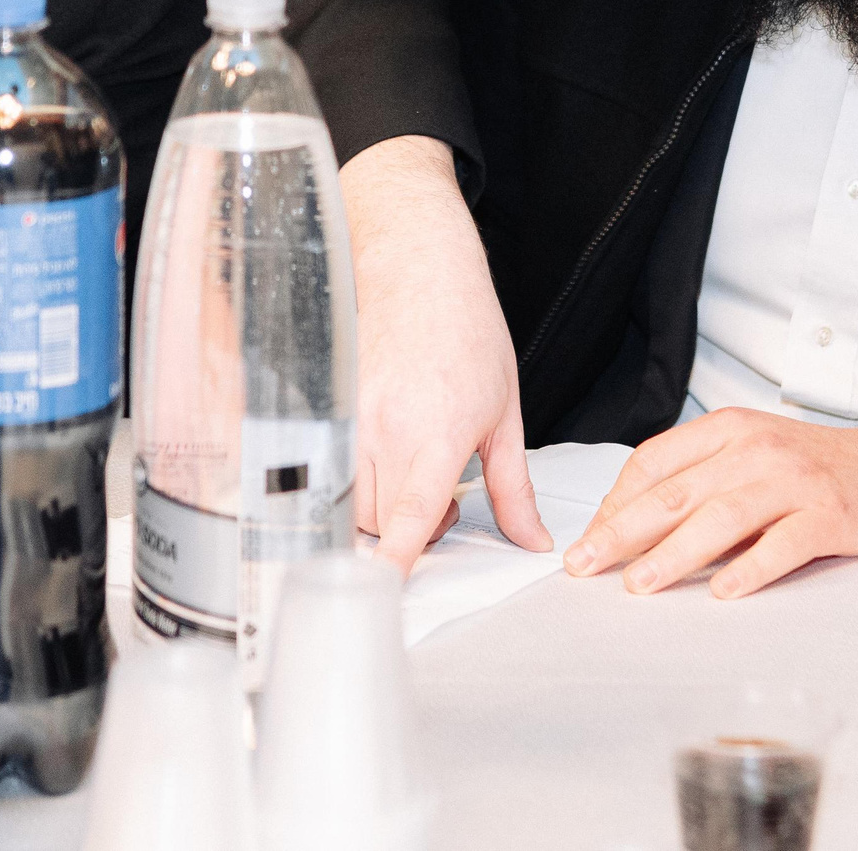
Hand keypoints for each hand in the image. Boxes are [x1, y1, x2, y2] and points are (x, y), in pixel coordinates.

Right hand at [345, 134, 550, 569]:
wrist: (418, 264)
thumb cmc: (465, 328)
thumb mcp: (504, 410)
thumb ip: (513, 486)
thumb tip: (533, 540)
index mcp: (436, 432)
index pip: (409, 515)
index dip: (397, 561)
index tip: (387, 593)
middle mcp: (384, 428)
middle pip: (379, 522)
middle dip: (408, 525)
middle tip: (439, 490)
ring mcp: (347, 415)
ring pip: (350, 498)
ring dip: (379, 501)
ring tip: (411, 459)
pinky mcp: (324, 404)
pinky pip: (329, 463)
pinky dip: (353, 471)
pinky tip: (380, 442)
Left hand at [562, 409, 857, 599]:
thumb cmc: (810, 464)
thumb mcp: (747, 454)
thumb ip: (696, 481)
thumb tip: (630, 524)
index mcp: (729, 429)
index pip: (655, 462)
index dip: (616, 502)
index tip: (590, 536)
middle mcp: (756, 450)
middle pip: (676, 492)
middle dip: (623, 532)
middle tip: (586, 562)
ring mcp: (793, 482)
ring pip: (720, 518)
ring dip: (673, 554)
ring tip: (640, 583)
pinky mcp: (827, 516)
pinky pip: (781, 545)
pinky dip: (748, 569)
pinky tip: (722, 591)